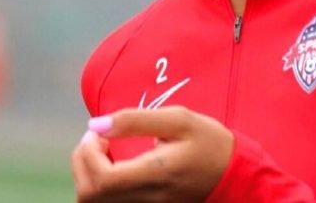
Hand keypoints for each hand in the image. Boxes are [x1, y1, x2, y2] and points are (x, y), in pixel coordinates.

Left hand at [71, 106, 233, 201]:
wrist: (233, 175)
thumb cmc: (209, 142)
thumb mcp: (179, 120)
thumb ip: (136, 120)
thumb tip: (96, 123)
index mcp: (155, 174)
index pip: (101, 180)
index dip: (87, 154)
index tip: (98, 131)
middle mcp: (146, 199)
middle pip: (90, 196)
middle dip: (82, 162)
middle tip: (97, 137)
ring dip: (89, 174)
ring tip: (104, 149)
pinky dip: (100, 185)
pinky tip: (113, 165)